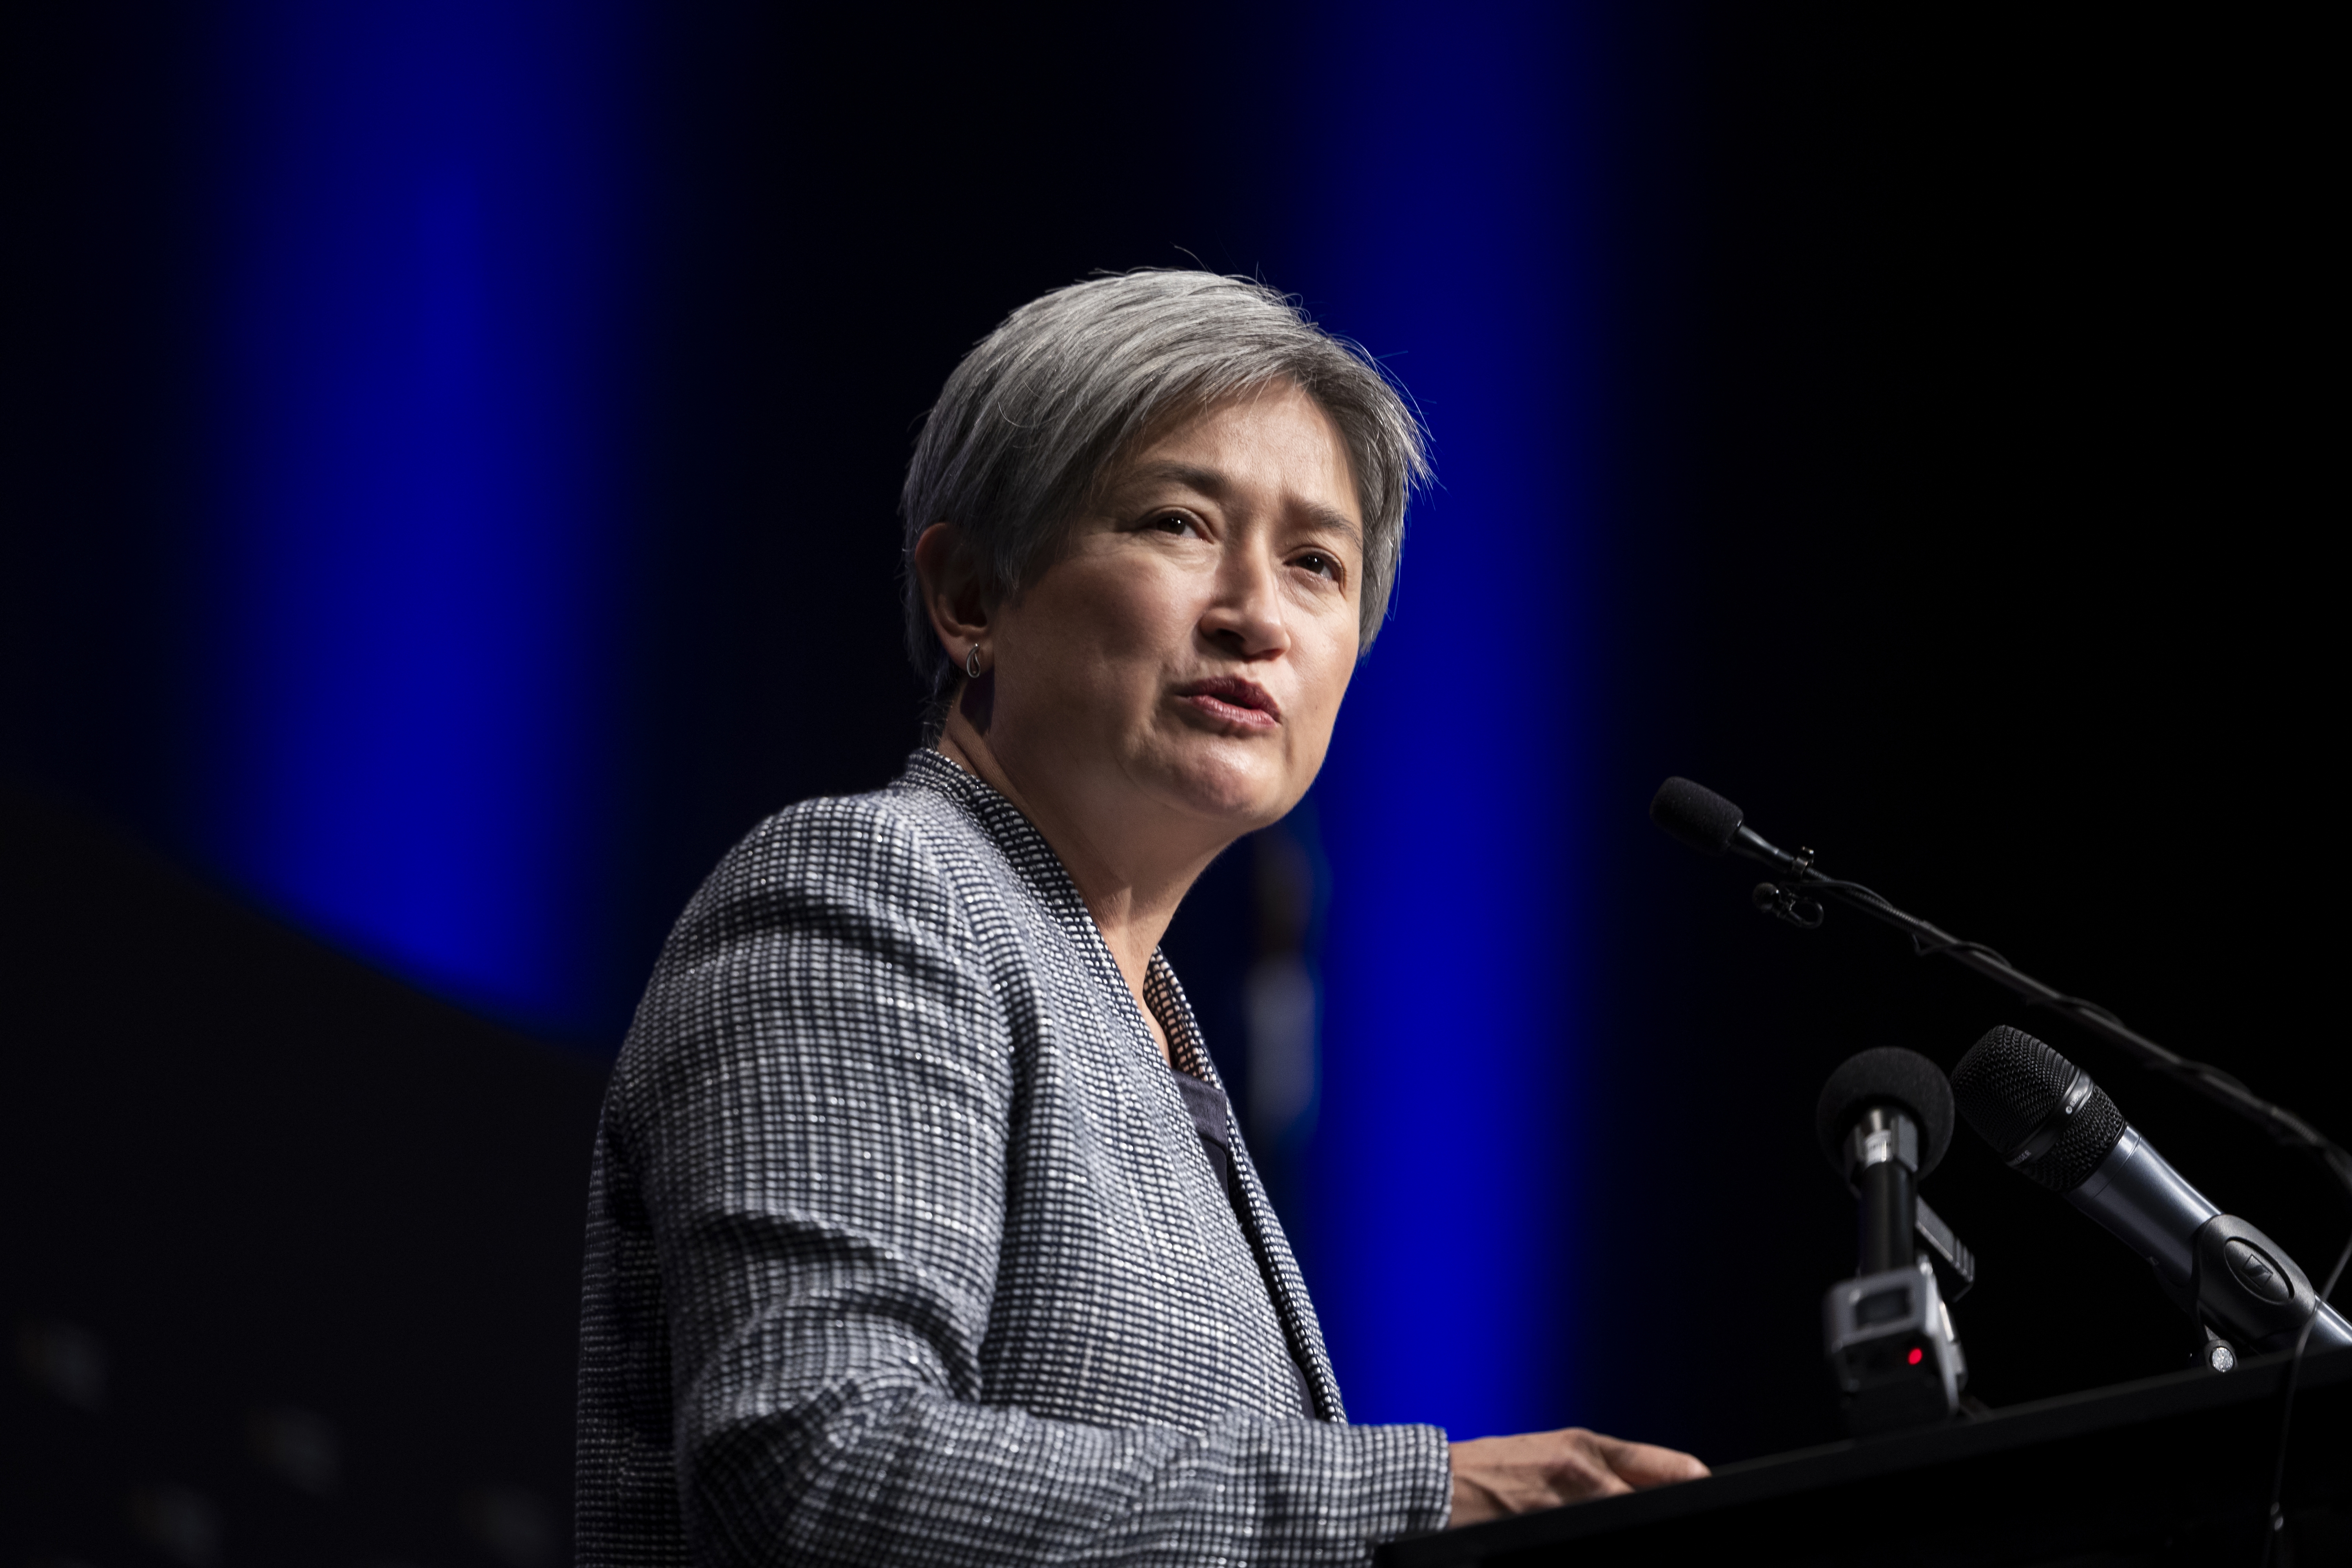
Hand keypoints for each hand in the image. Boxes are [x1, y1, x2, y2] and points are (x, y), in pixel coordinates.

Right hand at [1446, 1427, 1707, 1526]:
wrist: (1432, 1484)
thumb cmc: (1493, 1469)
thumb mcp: (1552, 1452)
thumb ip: (1603, 1467)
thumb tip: (1661, 1484)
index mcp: (1583, 1447)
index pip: (1663, 1468)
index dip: (1693, 1482)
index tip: (1706, 1488)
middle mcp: (1578, 1474)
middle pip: (1645, 1504)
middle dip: (1661, 1520)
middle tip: (1675, 1529)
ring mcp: (1559, 1507)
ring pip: (1619, 1526)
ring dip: (1622, 1533)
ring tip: (1606, 1533)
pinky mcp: (1535, 1531)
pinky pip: (1579, 1545)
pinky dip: (1584, 1546)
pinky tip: (1578, 1544)